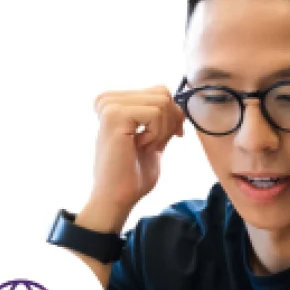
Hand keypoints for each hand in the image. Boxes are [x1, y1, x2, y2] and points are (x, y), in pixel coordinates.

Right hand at [85, 85, 186, 228]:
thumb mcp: (155, 140)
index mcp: (115, 102)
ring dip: (162, 130)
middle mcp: (108, 99)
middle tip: (153, 146)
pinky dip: (157, 134)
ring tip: (144, 147)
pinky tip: (140, 147)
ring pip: (162, 101)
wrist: (117, 197)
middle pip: (163, 93)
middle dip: (169, 123)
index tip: (165, 140)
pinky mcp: (114, 115)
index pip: (159, 91)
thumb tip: (181, 108)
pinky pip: (155, 113)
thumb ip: (164, 121)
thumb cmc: (133, 174)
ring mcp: (110, 105)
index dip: (171, 116)